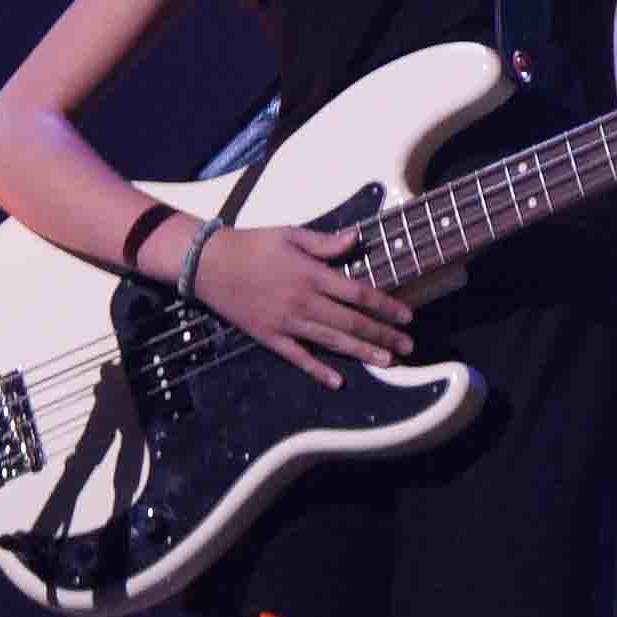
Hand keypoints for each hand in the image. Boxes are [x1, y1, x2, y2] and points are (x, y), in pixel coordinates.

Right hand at [178, 221, 413, 387]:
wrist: (208, 264)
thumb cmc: (252, 245)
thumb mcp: (291, 235)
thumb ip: (326, 242)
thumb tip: (357, 239)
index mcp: (312, 274)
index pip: (358, 294)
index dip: (385, 306)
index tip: (407, 315)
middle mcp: (303, 301)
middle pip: (351, 322)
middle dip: (383, 334)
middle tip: (408, 346)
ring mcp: (286, 322)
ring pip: (332, 341)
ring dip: (362, 352)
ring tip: (388, 361)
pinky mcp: (269, 337)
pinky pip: (298, 357)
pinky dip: (318, 370)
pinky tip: (338, 381)